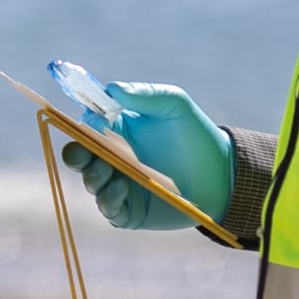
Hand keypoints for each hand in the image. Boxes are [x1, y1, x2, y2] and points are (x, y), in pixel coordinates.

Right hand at [58, 81, 234, 229]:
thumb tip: (111, 88)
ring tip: (108, 170)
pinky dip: (108, 198)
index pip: (86, 126)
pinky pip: (108, 207)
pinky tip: (123, 188)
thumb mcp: (174, 105)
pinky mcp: (129, 209)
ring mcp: (119, 183)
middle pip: (78, 155)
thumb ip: (145, 95)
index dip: (81, 124)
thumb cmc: (196, 135)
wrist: (223, 175)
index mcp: (117, 130)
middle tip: (83, 153)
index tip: (89, 123)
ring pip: (90, 181)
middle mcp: (113, 157)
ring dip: (92, 175)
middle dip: (75, 154)